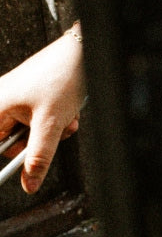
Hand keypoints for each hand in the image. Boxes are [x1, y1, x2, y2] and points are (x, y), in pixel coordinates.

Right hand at [0, 31, 85, 193]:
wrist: (80, 52)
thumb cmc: (61, 79)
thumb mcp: (51, 124)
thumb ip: (38, 156)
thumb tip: (29, 184)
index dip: (12, 156)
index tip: (23, 164)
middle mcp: (2, 100)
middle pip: (16, 139)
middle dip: (40, 140)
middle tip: (57, 132)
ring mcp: (18, 97)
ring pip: (33, 130)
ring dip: (53, 130)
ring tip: (66, 118)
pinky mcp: (33, 95)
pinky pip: (41, 118)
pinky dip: (56, 120)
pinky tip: (68, 112)